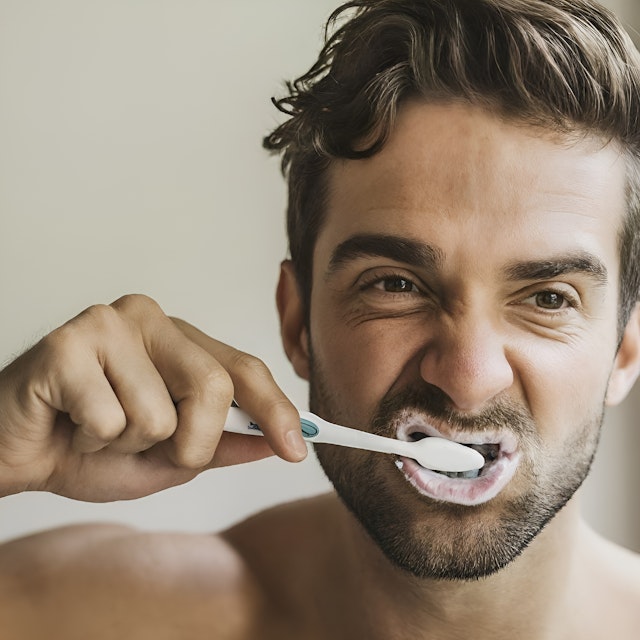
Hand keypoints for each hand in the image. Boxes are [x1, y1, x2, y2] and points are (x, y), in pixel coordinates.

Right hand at [0, 295, 306, 501]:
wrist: (17, 453)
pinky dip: (90, 440)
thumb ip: (221, 446)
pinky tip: (70, 421)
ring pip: (160, 414)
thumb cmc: (89, 447)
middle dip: (189, 444)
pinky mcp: (67, 342)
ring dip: (128, 445)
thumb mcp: (168, 458)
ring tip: (98, 430)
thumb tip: (273, 444)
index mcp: (182, 340)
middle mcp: (152, 320)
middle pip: (214, 387)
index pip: (245, 368)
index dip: (276, 410)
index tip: (297, 449)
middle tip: (150, 449)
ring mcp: (110, 324)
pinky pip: (109, 419)